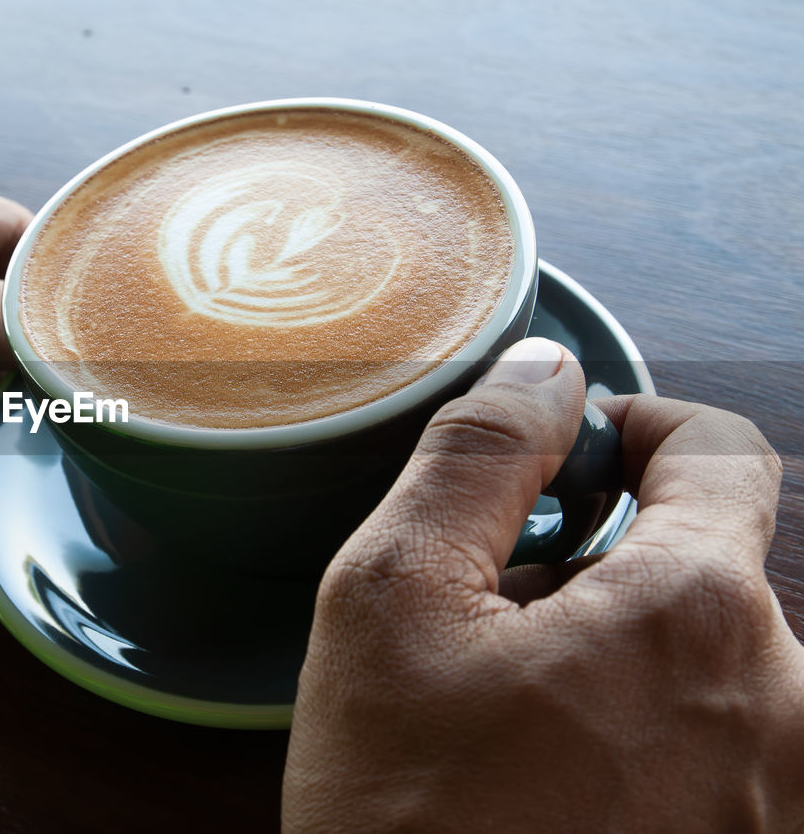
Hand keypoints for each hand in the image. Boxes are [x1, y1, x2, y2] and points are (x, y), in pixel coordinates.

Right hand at [283, 337, 803, 831]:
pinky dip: (645, 726)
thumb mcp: (392, 601)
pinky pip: (720, 742)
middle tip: (492, 623)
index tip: (579, 449)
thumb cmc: (402, 822)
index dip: (639, 427)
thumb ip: (476, 456)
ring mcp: (781, 794)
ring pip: (709, 660)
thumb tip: (545, 368)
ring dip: (619, 653)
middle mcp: (787, 708)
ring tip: (514, 721)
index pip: (719, 452)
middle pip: (708, 565)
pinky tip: (556, 780)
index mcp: (701, 618)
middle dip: (606, 562)